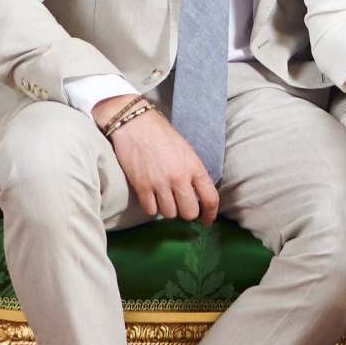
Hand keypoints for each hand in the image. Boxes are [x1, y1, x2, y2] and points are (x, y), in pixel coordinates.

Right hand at [98, 99, 218, 222]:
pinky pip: (151, 211)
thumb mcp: (186, 150)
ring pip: (170, 214)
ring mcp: (159, 183)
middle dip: (187, 214)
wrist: (135, 123)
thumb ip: (193, 172)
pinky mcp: (141, 187)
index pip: (210, 199)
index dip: (210, 214)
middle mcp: (179, 178)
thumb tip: (197, 194)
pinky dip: (152, 208)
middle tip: (182, 207)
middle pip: (189, 213)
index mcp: (194, 167)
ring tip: (165, 199)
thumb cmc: (161, 134)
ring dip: (168, 210)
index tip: (206, 220)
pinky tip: (152, 198)